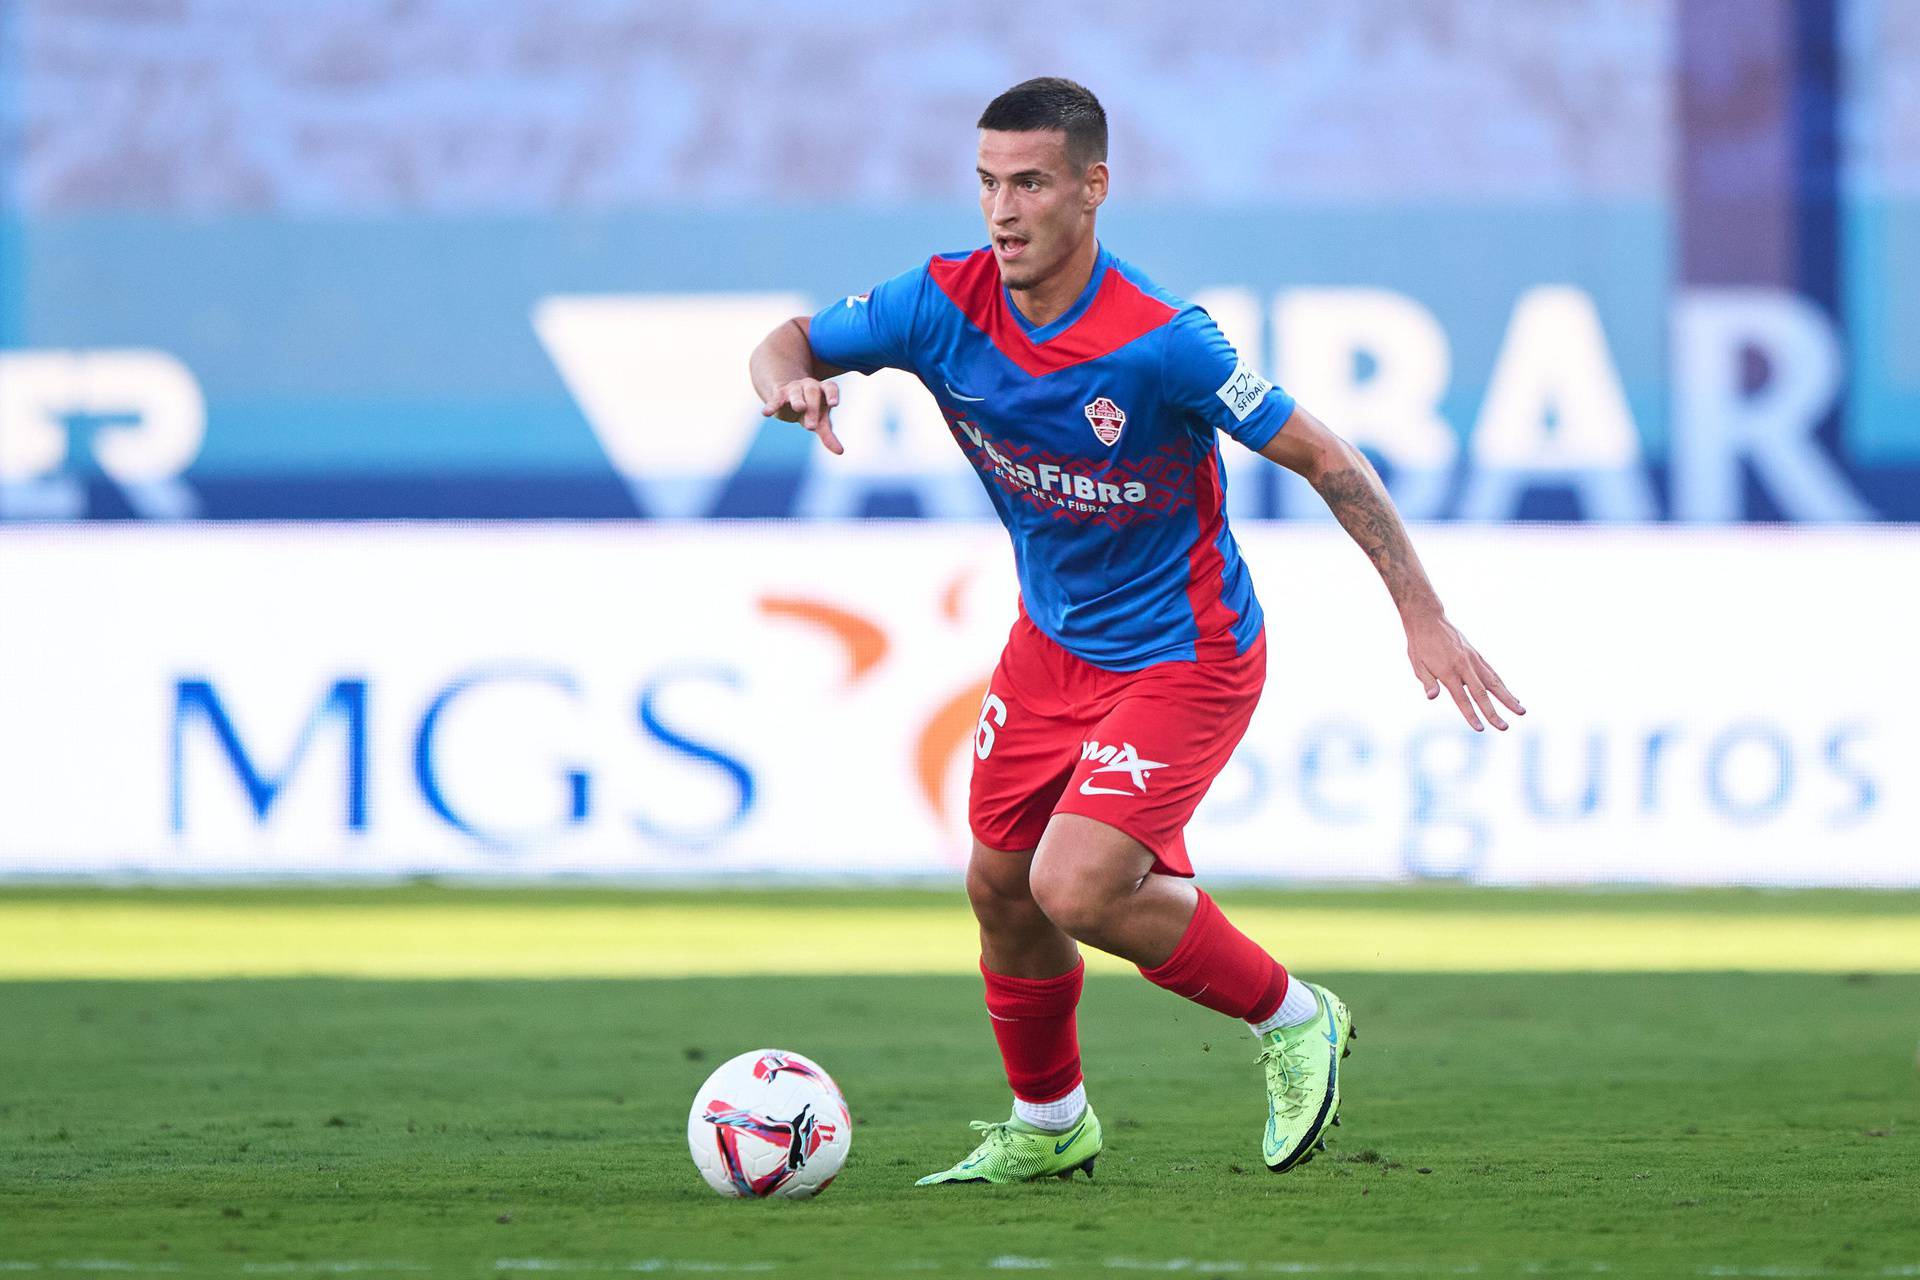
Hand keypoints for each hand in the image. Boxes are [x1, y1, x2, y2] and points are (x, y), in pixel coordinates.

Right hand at [763, 378, 842, 454]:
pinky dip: (771, 406)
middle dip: (813, 408)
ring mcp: (794, 388)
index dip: (832, 395)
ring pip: (796, 393)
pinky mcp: (779, 394)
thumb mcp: (820, 421)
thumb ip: (828, 435)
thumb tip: (840, 452)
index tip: (834, 404)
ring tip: (799, 408)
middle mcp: (809, 386)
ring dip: (798, 401)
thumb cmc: (811, 410)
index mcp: (823, 390)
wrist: (789, 398)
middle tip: (811, 427)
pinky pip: (776, 399)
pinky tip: (766, 413)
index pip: (830, 388)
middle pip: (812, 393)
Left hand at [1405, 610, 1524, 731]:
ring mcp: (1473, 660)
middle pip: (1482, 693)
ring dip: (1508, 698)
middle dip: (1494, 712)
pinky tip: (1511, 696)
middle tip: (1505, 728)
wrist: (1428, 619)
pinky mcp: (1477, 655)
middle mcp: (1464, 666)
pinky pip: (1492, 673)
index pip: (1461, 698)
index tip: (1481, 729)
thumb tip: (1432, 697)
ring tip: (1521, 711)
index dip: (1471, 715)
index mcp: (1447, 671)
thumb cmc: (1420, 645)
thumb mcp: (1416, 664)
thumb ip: (1426, 681)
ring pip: (1494, 682)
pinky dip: (1503, 685)